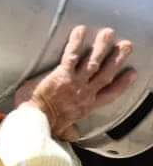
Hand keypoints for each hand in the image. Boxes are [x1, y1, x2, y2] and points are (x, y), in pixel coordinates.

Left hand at [14, 26, 136, 141]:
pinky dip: (76, 42)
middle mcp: (85, 93)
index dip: (122, 84)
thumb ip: (68, 130)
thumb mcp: (61, 129)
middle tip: (126, 45)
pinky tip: (81, 29)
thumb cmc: (44, 125)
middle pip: (106, 73)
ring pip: (93, 62)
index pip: (110, 94)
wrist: (34, 122)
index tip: (131, 74)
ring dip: (102, 46)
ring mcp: (75, 83)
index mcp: (86, 107)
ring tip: (109, 33)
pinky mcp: (62, 75)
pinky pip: (72, 55)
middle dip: (117, 58)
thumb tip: (72, 136)